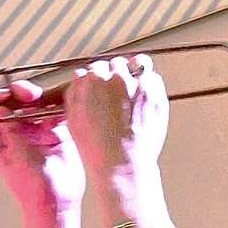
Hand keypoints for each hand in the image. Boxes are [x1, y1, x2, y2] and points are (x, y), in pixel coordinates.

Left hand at [0, 81, 85, 216]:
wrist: (56, 202)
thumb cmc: (29, 186)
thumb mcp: (13, 153)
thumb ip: (7, 128)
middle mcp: (16, 133)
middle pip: (11, 104)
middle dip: (14, 94)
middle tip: (20, 93)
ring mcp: (36, 131)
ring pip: (33, 105)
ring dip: (34, 97)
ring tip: (34, 96)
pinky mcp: (56, 132)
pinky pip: (54, 113)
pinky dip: (54, 104)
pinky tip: (52, 101)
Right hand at [63, 55, 168, 185]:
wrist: (122, 163)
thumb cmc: (98, 149)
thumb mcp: (74, 120)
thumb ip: (75, 94)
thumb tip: (81, 79)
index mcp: (88, 82)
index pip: (95, 68)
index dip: (100, 78)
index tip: (105, 87)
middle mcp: (111, 78)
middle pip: (115, 64)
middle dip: (118, 75)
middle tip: (122, 92)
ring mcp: (134, 82)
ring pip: (136, 64)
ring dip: (136, 73)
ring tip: (137, 90)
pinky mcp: (153, 90)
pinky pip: (153, 77)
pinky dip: (152, 85)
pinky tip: (148, 99)